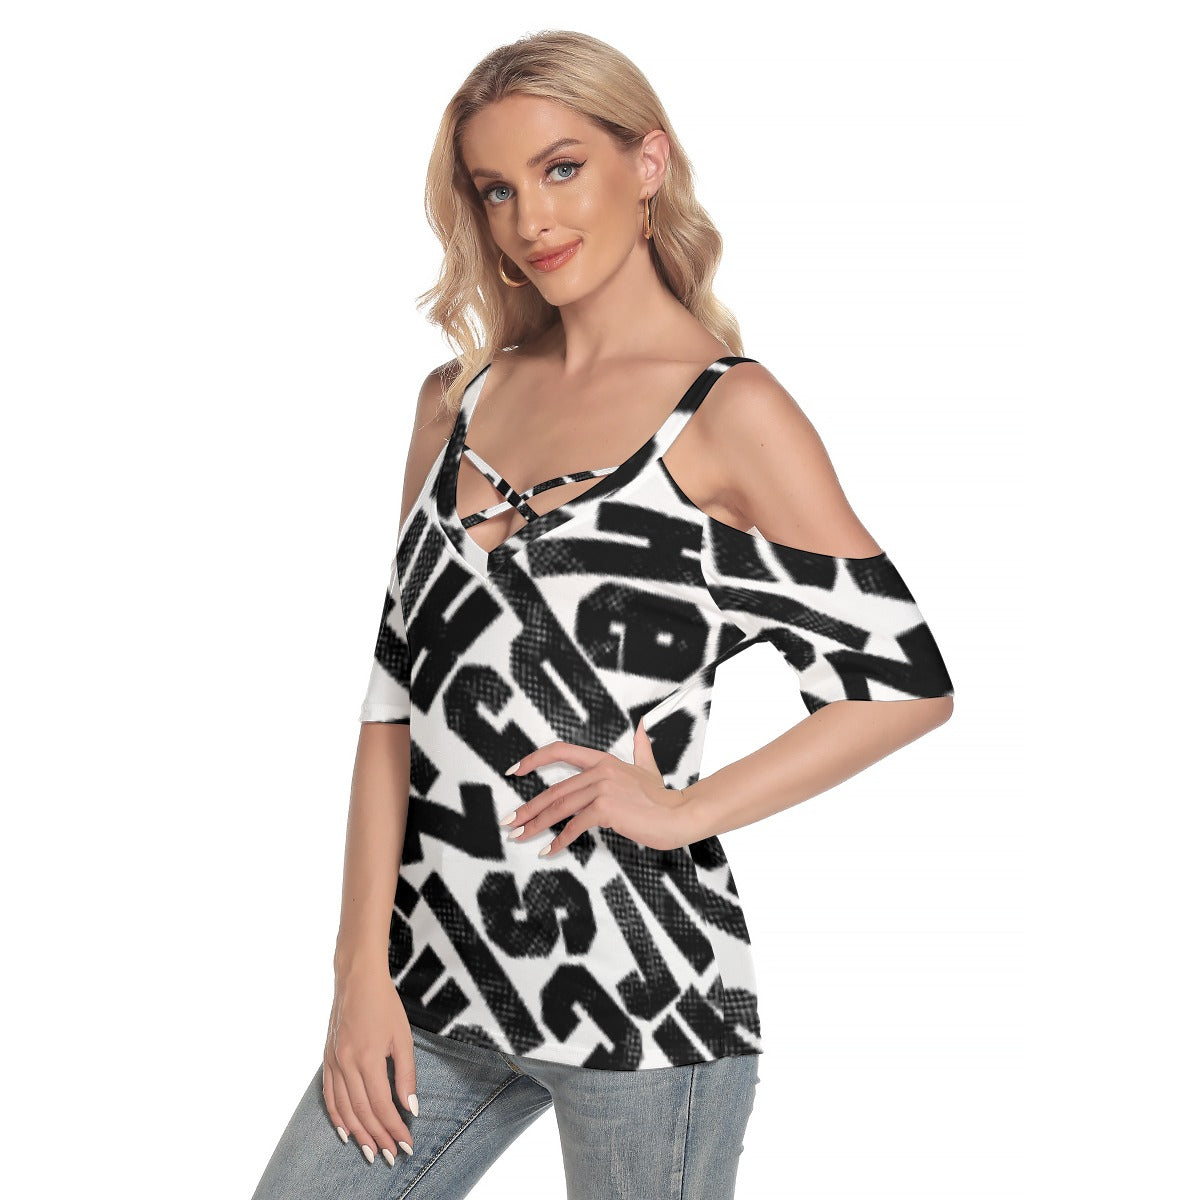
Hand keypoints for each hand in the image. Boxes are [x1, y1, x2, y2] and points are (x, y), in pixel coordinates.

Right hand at [322, 961, 418, 1166]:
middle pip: (363, 1112)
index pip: (382, 1106)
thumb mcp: (404, 1037)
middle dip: (379, 1138)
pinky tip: (346, 1132)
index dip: (394, 1129)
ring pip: (345, 1109)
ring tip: (372, 1152)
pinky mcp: (327, 1058)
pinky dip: (337, 1117)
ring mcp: (334, 1062)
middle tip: (393, 1157)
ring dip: (359, 1134)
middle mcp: (347, 1064)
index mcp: (368, 1059)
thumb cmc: (385, 1005)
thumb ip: (407, 1074)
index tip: (407, 1145)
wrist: (357, 979)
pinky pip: (329, 1095)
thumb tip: (411, 1108)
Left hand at [501, 718, 693, 854]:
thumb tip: (641, 728)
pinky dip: (559, 841)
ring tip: (519, 836)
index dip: (534, 759)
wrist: (680, 814)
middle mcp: (600, 771)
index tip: (514, 771)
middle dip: (528, 807)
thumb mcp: (648, 768)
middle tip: (510, 820)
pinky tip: (548, 851)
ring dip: (535, 824)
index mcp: (603, 760)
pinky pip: (574, 826)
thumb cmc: (663, 797)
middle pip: (554, 789)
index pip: (560, 751)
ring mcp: (602, 789)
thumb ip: (641, 748)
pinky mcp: (606, 809)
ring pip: (559, 807)